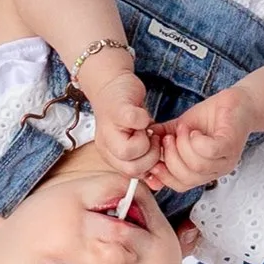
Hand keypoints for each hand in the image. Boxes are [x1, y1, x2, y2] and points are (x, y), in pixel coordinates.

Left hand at [74, 48, 154, 170]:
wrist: (111, 83)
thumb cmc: (126, 113)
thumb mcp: (132, 141)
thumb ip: (142, 159)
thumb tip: (158, 180)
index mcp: (110, 156)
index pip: (132, 175)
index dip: (149, 165)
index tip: (153, 150)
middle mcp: (105, 146)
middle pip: (132, 169)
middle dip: (151, 157)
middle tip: (153, 139)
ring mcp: (109, 128)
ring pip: (129, 152)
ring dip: (148, 142)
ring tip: (147, 129)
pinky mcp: (118, 109)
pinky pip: (133, 121)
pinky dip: (143, 119)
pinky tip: (143, 116)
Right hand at [150, 86, 252, 187]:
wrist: (237, 101)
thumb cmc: (210, 116)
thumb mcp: (178, 131)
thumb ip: (162, 143)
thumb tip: (143, 159)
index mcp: (204, 172)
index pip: (180, 186)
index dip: (163, 176)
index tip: (153, 159)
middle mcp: (216, 170)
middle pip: (186, 179)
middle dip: (171, 158)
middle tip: (168, 138)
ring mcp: (226, 159)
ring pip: (197, 166)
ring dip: (183, 146)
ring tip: (182, 129)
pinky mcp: (231, 144)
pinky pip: (209, 151)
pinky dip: (196, 141)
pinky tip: (195, 131)